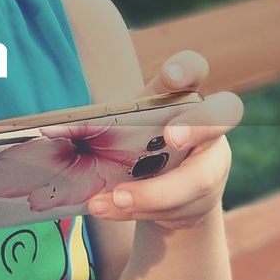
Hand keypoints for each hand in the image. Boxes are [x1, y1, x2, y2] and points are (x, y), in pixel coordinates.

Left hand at [88, 51, 243, 230]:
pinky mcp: (200, 197)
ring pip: (197, 178)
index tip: (170, 76)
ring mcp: (211, 163)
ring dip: (154, 192)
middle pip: (224, 112)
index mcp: (181, 95)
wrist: (160, 191)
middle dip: (198, 125)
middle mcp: (206, 125)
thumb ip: (102, 127)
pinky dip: (138, 210)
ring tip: (116, 198)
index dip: (187, 68)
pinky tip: (108, 208)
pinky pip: (176, 207)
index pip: (193, 69)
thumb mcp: (121, 129)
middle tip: (171, 139)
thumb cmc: (134, 144)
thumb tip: (55, 133)